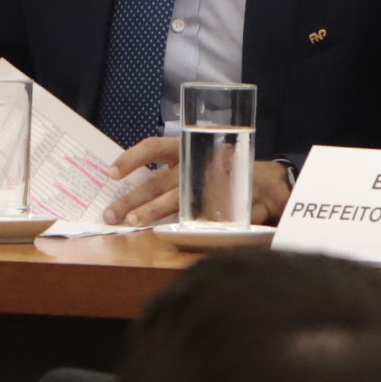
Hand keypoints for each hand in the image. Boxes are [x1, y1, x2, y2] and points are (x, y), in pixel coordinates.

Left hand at [97, 144, 294, 228]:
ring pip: (176, 199)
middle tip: (111, 214)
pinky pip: (203, 217)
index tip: (111, 173)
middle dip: (132, 198)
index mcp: (188, 147)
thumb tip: (133, 191)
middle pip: (158, 181)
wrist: (268, 183)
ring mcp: (213, 183)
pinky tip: (169, 234)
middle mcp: (198, 163)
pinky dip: (186, 226)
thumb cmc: (225, 170)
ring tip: (132, 222)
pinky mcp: (228, 205)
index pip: (154, 147)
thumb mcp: (199, 161)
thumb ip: (171, 173)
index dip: (131, 158)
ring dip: (152, 211)